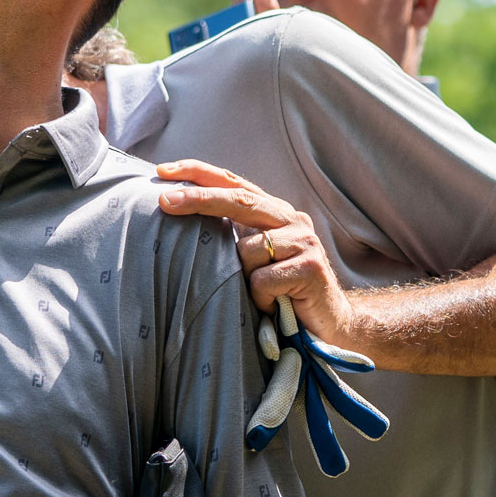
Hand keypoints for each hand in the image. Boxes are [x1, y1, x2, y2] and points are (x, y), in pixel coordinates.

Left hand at [156, 159, 353, 349]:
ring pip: (246, 251)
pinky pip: (261, 280)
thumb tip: (184, 222)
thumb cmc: (283, 294)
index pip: (234, 183)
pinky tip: (275, 307)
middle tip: (164, 201)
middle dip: (198, 199)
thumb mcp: (256, 259)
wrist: (333, 325)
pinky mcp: (310, 267)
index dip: (199, 173)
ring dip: (242, 280)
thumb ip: (235, 237)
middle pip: (238, 200)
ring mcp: (304, 241)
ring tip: (261, 296)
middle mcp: (291, 219)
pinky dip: (259, 299)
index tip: (163, 171)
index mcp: (275, 213)